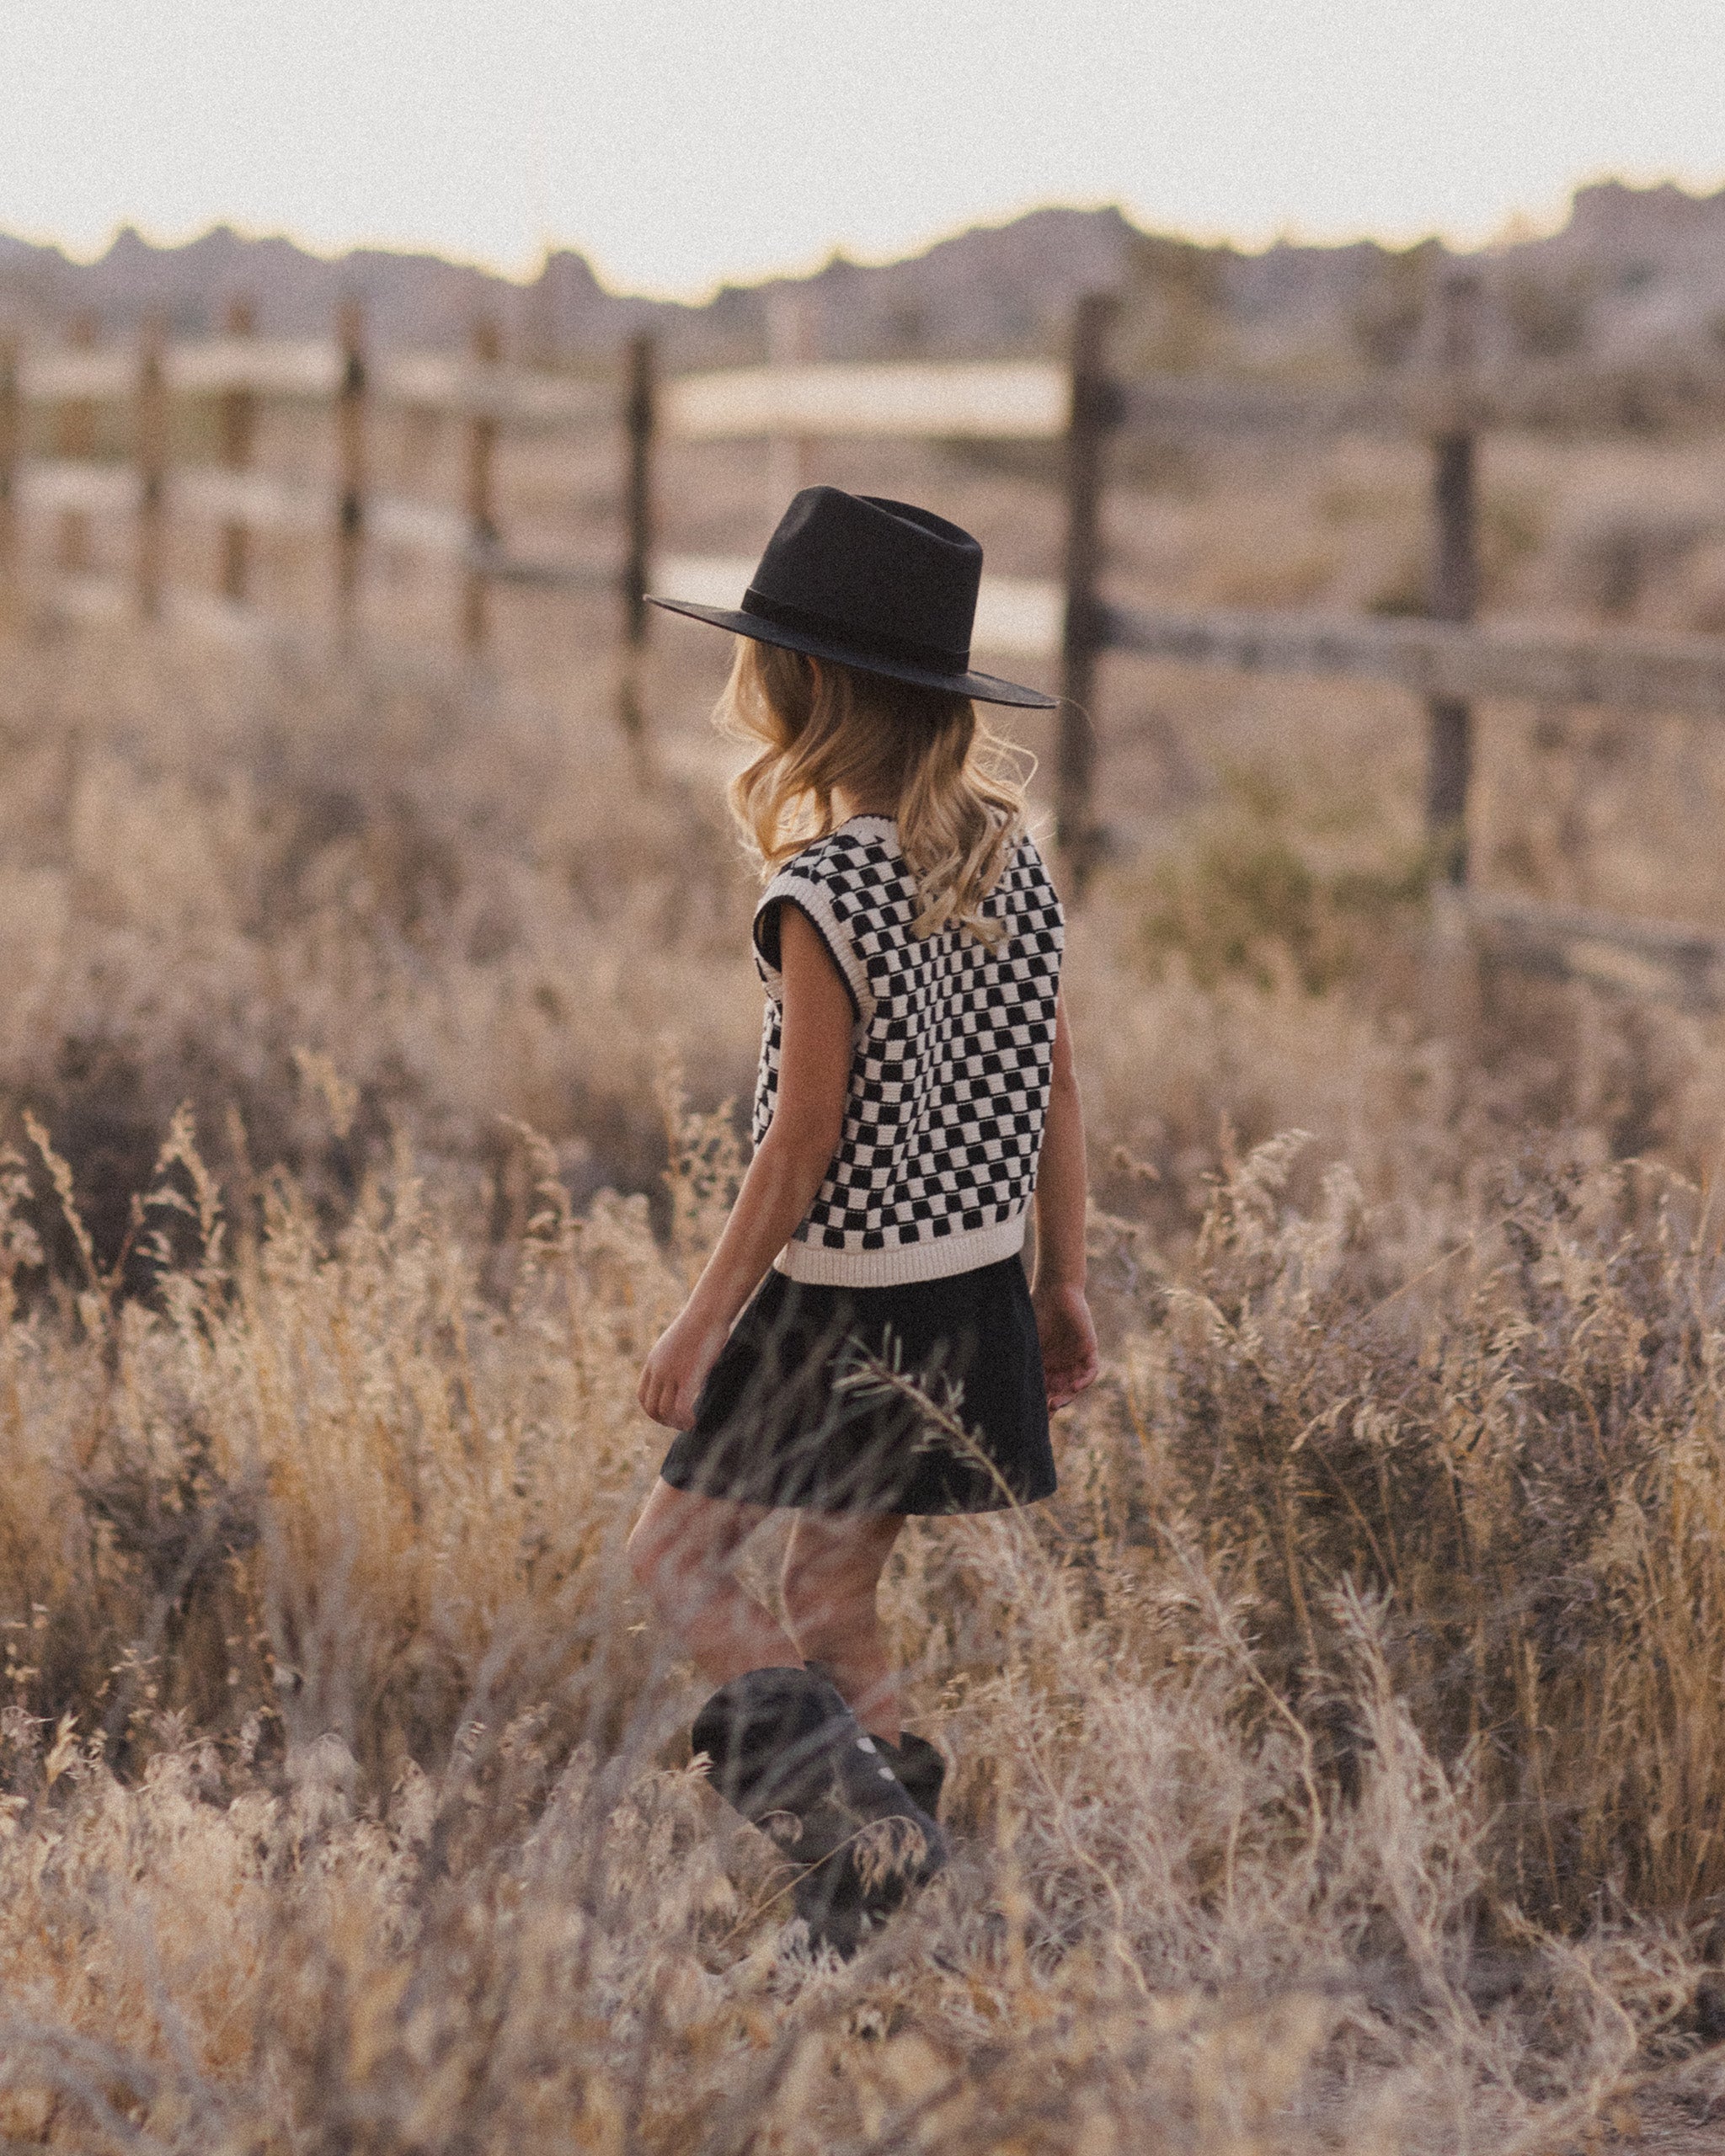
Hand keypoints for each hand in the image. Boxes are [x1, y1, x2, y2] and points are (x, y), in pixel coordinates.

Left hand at [638, 1306, 732, 1430]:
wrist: (707, 1312)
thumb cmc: (701, 1323)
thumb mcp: (680, 1343)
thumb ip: (677, 1359)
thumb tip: (687, 1367)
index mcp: (653, 1361)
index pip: (643, 1395)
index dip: (653, 1410)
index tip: (668, 1414)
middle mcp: (658, 1369)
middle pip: (650, 1407)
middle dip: (663, 1420)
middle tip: (678, 1424)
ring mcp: (671, 1373)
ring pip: (664, 1411)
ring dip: (675, 1423)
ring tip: (687, 1425)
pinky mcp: (688, 1377)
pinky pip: (681, 1408)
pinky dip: (685, 1420)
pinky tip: (693, 1422)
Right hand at [1032, 1281, 1098, 1412]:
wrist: (1056, 1292)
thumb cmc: (1036, 1313)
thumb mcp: (1026, 1342)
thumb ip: (1019, 1360)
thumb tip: (995, 1381)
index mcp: (1044, 1364)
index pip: (1043, 1389)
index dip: (1039, 1403)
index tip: (1031, 1416)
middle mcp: (1060, 1365)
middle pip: (1058, 1392)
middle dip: (1052, 1405)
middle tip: (1044, 1414)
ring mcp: (1075, 1359)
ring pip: (1073, 1386)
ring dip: (1066, 1397)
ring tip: (1055, 1404)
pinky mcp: (1088, 1351)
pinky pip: (1090, 1372)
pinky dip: (1083, 1382)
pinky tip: (1074, 1387)